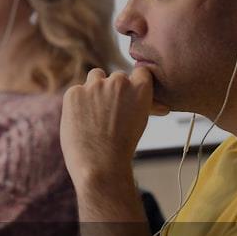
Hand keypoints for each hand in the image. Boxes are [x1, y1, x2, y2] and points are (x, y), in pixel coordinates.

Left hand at [60, 67, 161, 187]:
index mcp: (141, 89)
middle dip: (113, 91)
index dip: (135, 82)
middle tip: (110, 114)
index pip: (140, 71)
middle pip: (116, 77)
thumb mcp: (140, 121)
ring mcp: (95, 85)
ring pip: (96, 77)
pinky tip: (80, 120)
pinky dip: (77, 102)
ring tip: (95, 114)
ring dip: (95, 89)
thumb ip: (141, 104)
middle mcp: (119, 82)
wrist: (100, 165)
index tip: (131, 94)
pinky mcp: (74, 92)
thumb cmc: (122, 148)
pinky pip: (77, 90)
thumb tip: (162, 105)